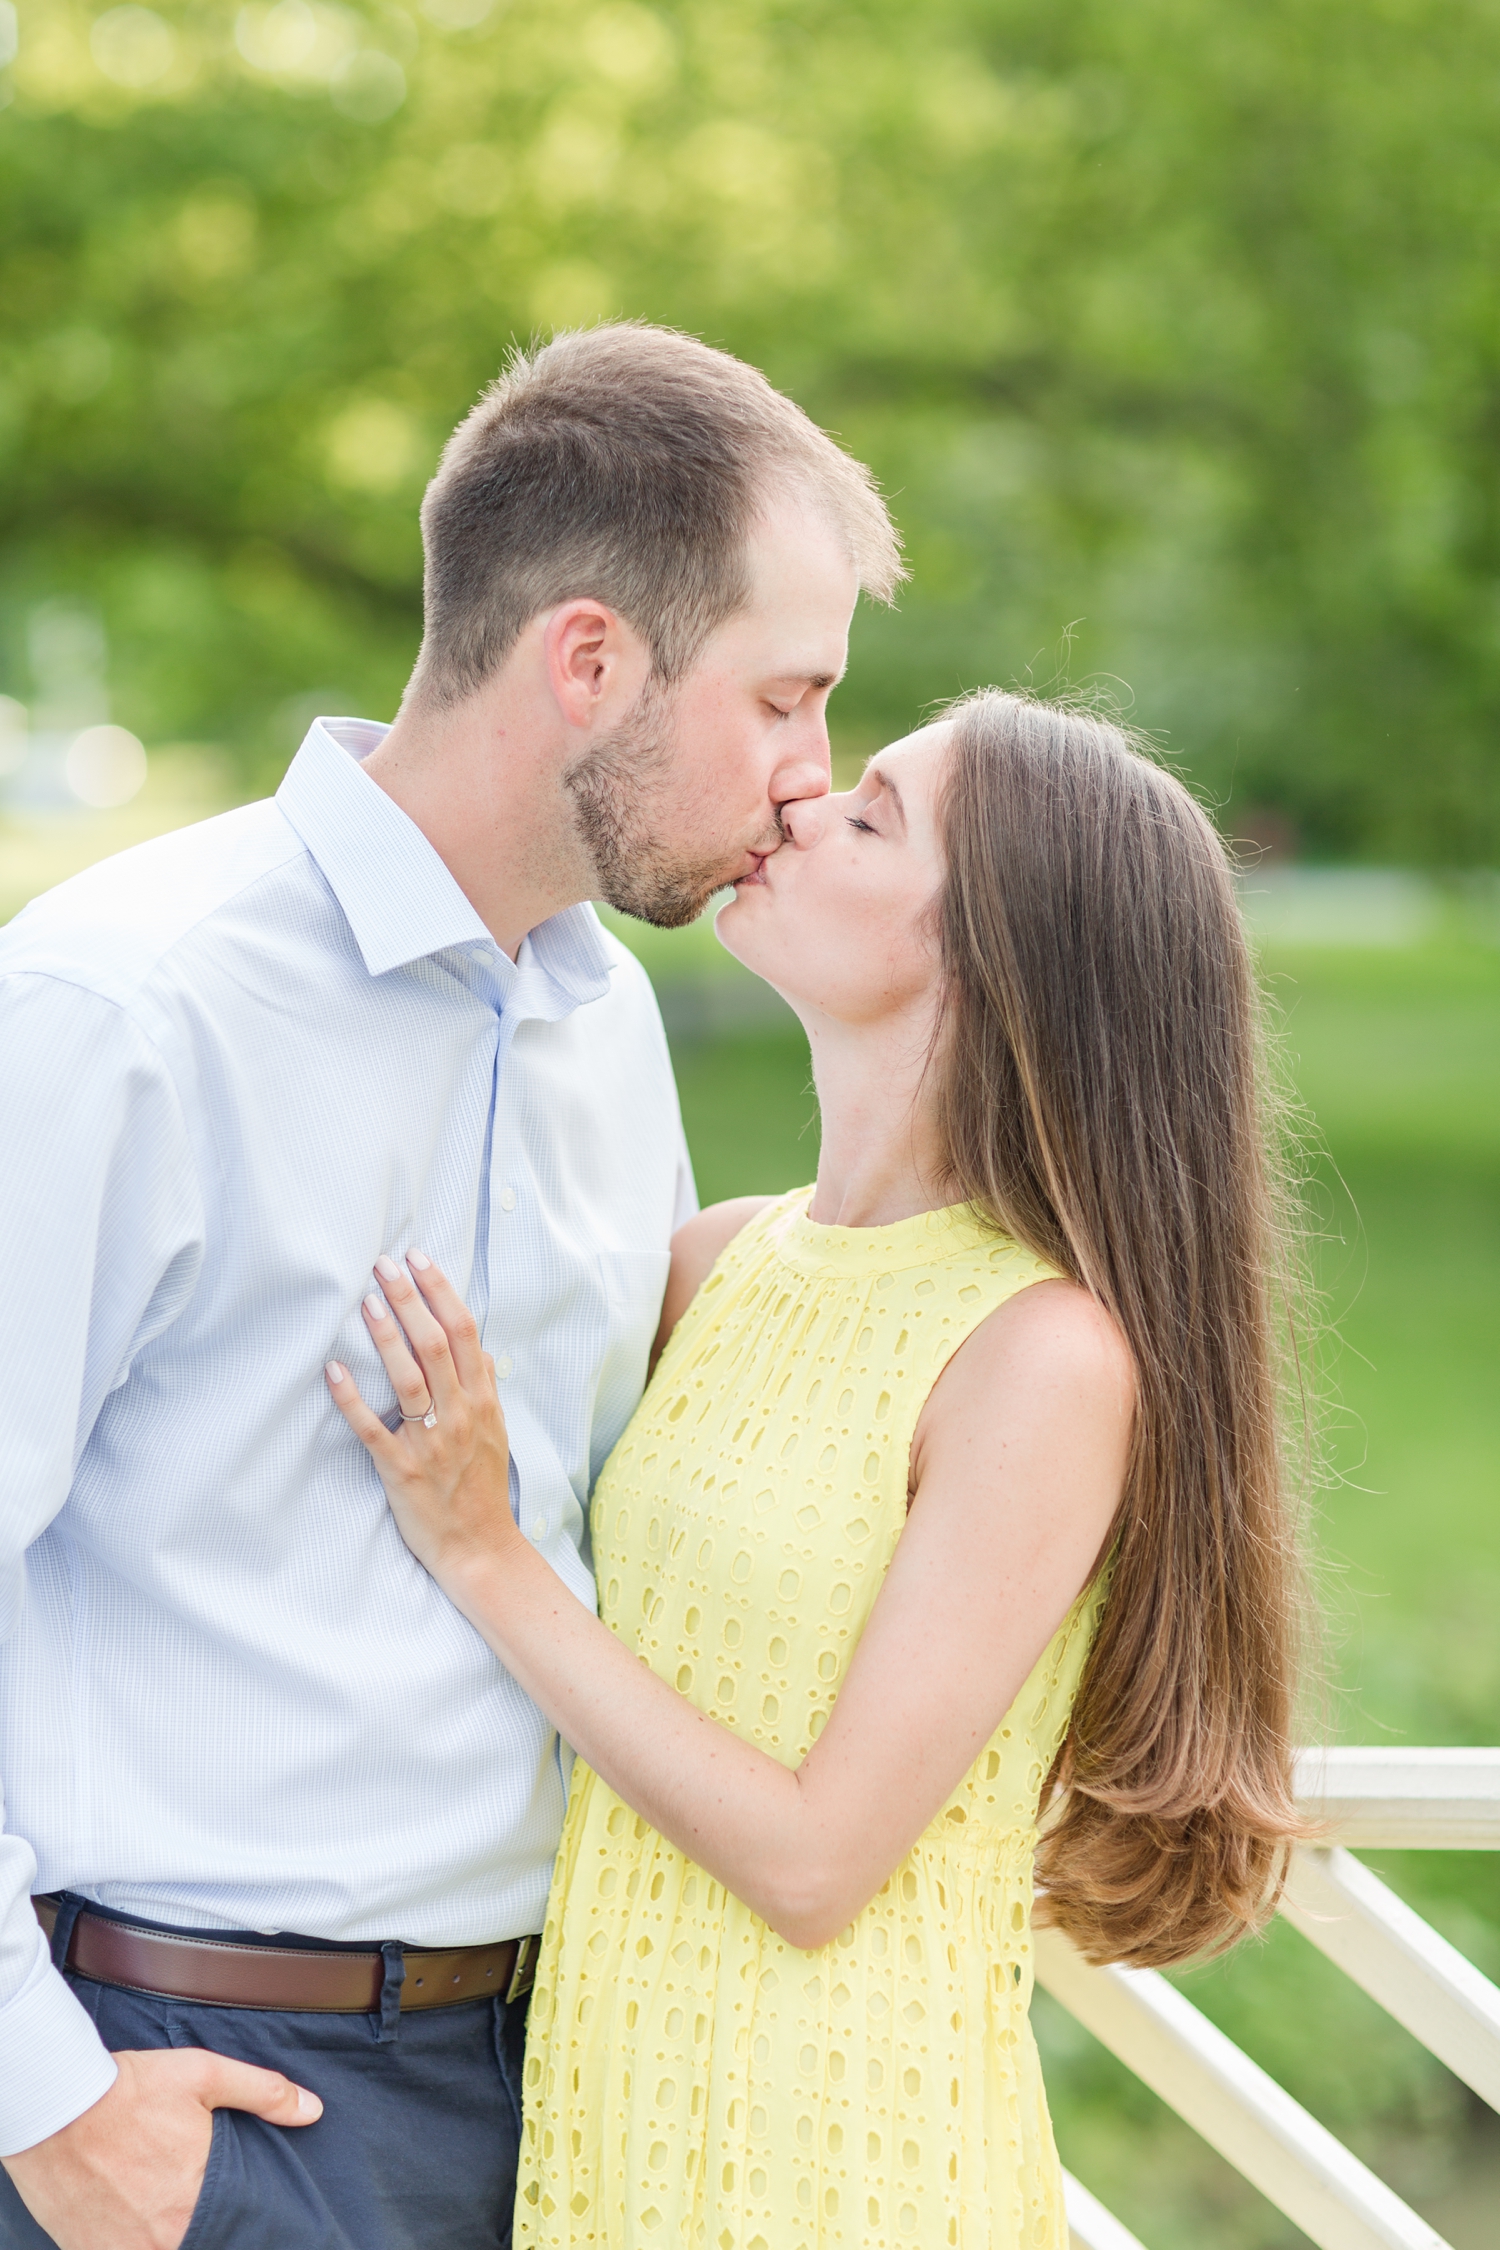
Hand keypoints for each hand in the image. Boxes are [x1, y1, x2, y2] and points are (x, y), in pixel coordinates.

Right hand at [2, 2046, 320, 2249]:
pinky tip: (132, 2220)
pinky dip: (131, 2243)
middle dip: (200, 2227)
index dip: (237, 2224)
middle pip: (197, 2242)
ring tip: (162, 2209)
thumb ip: (263, 2093)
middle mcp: (163, 2234)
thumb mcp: (205, 2076)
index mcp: (198, 2196)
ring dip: (167, 2237)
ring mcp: (123, 2248)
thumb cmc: (132, 2089)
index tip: (235, 2212)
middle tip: (190, 2202)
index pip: (234, 2230)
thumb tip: (312, 2110)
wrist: (58, 2105)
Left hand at [326, 1250, 517, 1586]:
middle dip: (409, 1299)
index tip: (417, 1259)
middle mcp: (460, 1414)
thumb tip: (477, 1346)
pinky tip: (332, 1370)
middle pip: (435, 1344)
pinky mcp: (402, 1470)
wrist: (480, 1548)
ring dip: (387, 1336)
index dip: (440, 1291)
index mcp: (482, 1400)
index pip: (463, 1331)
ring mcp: (431, 1441)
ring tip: (366, 1301)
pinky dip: (352, 1398)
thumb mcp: (496, 1431)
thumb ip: (484, 1387)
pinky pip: (373, 1428)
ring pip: (409, 1378)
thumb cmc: (482, 1488)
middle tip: (383, 1264)